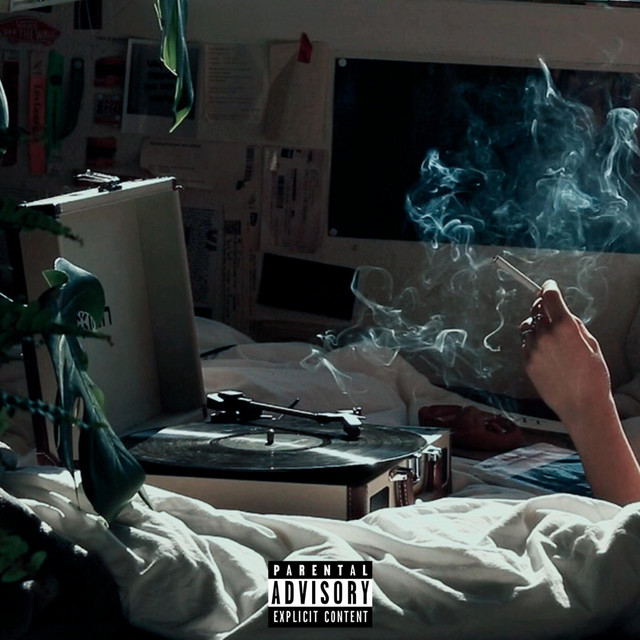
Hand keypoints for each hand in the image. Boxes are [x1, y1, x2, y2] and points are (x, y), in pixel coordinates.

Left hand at [521, 280, 611, 422]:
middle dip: (542, 306)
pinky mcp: (526, 361)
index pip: (550, 296)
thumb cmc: (592, 375)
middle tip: (547, 307)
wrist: (581, 404)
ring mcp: (533, 348)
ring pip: (528, 326)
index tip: (548, 285)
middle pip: (536, 309)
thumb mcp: (591, 343)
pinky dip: (532, 342)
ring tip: (549, 335)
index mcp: (565, 326)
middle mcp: (545, 334)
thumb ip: (574, 325)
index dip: (548, 287)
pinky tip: (545, 351)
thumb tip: (563, 313)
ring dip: (536, 325)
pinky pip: (525, 343)